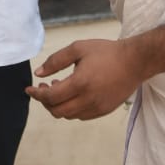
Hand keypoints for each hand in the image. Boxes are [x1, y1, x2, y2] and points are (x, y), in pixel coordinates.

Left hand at [26, 38, 140, 119]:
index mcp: (80, 83)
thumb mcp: (78, 48)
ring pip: (68, 115)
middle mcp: (88, 99)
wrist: (136, 61)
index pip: (50, 97)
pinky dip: (71, 108)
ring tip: (59, 88)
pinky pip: (80, 116)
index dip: (36, 94)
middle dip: (45, 101)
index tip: (29, 89)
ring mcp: (97, 107)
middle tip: (43, 88)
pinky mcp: (104, 111)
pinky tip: (72, 94)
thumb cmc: (106, 52)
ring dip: (58, 105)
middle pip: (56, 111)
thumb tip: (38, 74)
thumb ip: (56, 61)